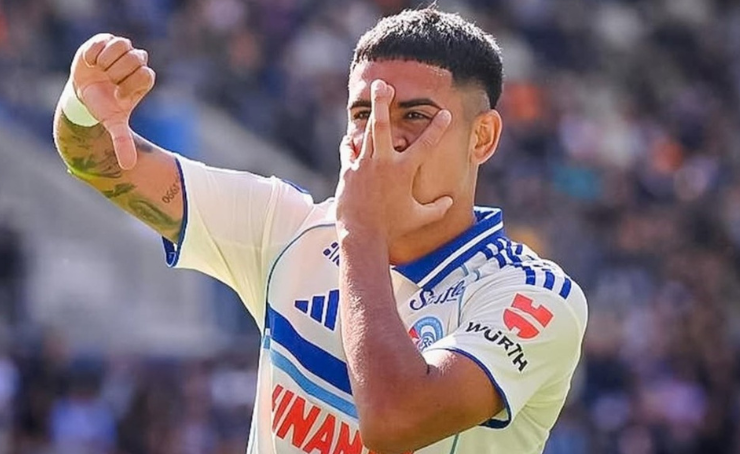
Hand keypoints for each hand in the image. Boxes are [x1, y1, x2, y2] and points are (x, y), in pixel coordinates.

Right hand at [70, 34, 155, 169]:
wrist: (83, 94)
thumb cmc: (103, 107)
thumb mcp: (113, 124)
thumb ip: (123, 142)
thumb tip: (129, 166)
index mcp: (142, 80)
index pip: (147, 75)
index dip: (131, 86)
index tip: (118, 96)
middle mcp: (136, 63)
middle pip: (137, 59)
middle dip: (118, 73)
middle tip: (107, 82)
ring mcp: (122, 50)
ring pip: (123, 46)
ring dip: (107, 62)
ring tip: (98, 72)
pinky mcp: (106, 40)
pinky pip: (105, 39)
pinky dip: (95, 52)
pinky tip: (90, 63)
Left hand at [335, 79, 452, 243]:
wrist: (363, 236)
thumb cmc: (393, 228)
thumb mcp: (418, 218)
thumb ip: (436, 208)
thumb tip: (448, 201)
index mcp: (404, 171)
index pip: (426, 144)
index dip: (438, 128)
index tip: (445, 113)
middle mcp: (383, 163)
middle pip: (383, 125)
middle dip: (383, 102)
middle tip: (383, 84)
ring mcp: (363, 166)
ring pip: (365, 134)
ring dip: (368, 116)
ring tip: (366, 99)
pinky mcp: (348, 173)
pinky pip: (349, 152)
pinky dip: (351, 144)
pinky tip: (351, 138)